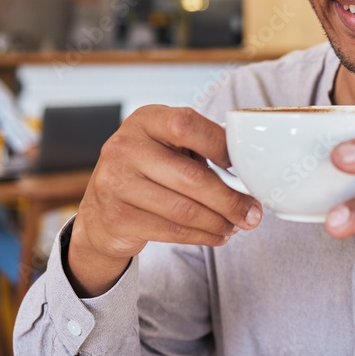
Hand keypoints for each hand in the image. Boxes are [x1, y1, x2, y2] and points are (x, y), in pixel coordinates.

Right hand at [68, 106, 263, 296]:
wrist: (101, 210)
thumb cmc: (149, 172)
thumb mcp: (168, 147)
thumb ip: (201, 150)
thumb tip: (247, 175)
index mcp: (145, 120)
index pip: (186, 124)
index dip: (219, 145)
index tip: (241, 167)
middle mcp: (125, 146)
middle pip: (191, 177)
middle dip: (230, 200)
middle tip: (252, 213)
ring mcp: (115, 182)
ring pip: (184, 209)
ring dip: (219, 222)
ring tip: (236, 225)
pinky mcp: (116, 217)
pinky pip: (171, 231)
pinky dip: (202, 236)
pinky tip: (217, 235)